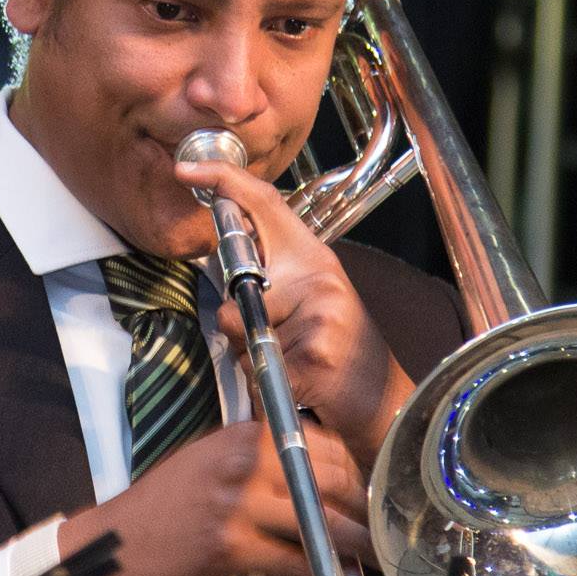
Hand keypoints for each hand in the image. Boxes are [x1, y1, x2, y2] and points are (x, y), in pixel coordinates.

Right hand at [55, 420, 372, 575]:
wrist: (114, 547)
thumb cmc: (161, 510)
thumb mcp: (206, 464)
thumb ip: (255, 463)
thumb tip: (314, 477)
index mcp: (238, 437)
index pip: (317, 442)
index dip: (352, 469)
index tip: (368, 490)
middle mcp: (241, 462)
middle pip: (327, 478)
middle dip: (362, 505)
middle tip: (383, 527)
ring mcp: (236, 504)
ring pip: (319, 521)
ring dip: (353, 544)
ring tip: (375, 558)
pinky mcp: (230, 546)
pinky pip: (293, 561)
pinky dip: (316, 574)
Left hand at [174, 157, 410, 468]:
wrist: (387, 406)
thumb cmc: (340, 357)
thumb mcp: (309, 306)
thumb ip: (268, 285)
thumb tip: (226, 291)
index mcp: (315, 260)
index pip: (267, 205)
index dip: (226, 179)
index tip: (189, 169)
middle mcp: (321, 278)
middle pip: (238, 286)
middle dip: (240, 325)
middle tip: (279, 346)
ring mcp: (321, 317)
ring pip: (243, 334)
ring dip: (253, 360)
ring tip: (293, 369)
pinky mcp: (317, 358)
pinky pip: (258, 371)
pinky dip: (266, 389)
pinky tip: (300, 392)